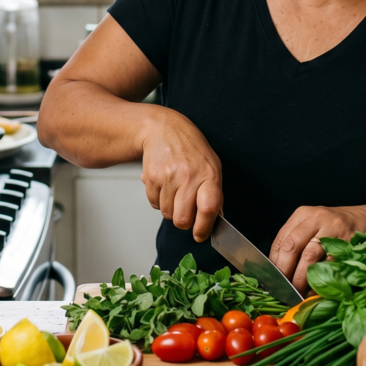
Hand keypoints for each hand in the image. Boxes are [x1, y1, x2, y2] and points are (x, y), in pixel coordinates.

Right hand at [139, 108, 223, 242]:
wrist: (164, 129)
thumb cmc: (191, 149)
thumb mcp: (211, 166)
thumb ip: (214, 193)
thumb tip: (215, 219)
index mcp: (209, 174)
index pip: (208, 209)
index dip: (204, 228)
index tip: (200, 235)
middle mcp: (188, 176)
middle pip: (182, 219)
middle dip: (183, 222)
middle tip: (185, 214)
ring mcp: (168, 176)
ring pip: (167, 214)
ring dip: (170, 210)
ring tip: (175, 192)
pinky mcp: (151, 177)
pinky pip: (153, 203)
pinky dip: (158, 200)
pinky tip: (164, 185)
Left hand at [270, 205, 365, 291]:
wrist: (365, 219)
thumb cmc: (335, 227)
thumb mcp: (313, 225)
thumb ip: (296, 241)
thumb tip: (279, 270)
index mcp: (303, 214)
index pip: (281, 240)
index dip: (274, 262)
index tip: (271, 278)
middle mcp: (316, 218)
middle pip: (291, 246)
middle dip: (284, 271)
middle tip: (281, 288)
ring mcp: (333, 228)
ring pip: (309, 256)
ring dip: (300, 277)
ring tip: (296, 292)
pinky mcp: (347, 241)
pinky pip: (329, 263)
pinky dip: (320, 279)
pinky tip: (315, 289)